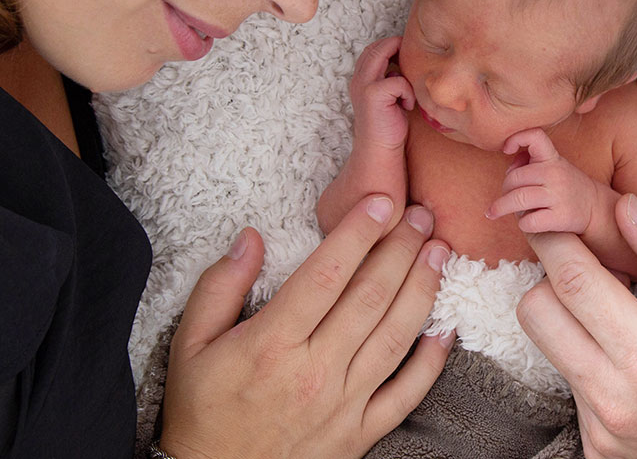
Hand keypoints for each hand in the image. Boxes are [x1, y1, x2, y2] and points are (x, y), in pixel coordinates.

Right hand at [161, 195, 454, 458]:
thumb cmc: (201, 411)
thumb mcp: (189, 345)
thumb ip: (219, 287)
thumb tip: (251, 238)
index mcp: (270, 344)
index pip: (326, 275)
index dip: (358, 233)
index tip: (381, 201)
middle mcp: (313, 371)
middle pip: (369, 298)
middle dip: (400, 249)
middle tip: (420, 215)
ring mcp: (342, 404)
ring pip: (394, 338)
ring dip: (422, 290)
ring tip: (438, 252)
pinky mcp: (359, 433)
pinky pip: (405, 394)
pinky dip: (431, 361)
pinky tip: (446, 328)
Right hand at [350, 36, 415, 150]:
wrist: (380, 150)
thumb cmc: (388, 125)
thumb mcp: (388, 97)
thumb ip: (389, 79)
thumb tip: (401, 66)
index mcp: (360, 79)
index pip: (371, 50)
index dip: (388, 44)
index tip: (406, 49)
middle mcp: (358, 79)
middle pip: (375, 47)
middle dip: (395, 45)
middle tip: (413, 53)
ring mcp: (364, 85)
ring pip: (382, 54)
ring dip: (402, 62)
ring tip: (409, 82)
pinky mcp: (373, 94)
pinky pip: (398, 81)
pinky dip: (408, 91)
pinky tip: (407, 106)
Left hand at [488, 128, 602, 233]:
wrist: (595, 208)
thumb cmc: (565, 186)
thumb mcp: (552, 167)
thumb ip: (528, 163)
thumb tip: (509, 169)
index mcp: (552, 158)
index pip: (535, 136)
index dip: (516, 138)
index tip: (506, 150)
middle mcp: (555, 174)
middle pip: (515, 178)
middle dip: (503, 190)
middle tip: (501, 199)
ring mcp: (559, 195)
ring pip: (518, 199)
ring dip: (501, 208)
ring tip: (494, 213)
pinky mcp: (561, 218)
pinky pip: (529, 221)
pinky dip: (522, 223)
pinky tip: (524, 223)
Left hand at [518, 194, 636, 458]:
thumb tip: (626, 209)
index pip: (575, 283)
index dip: (554, 238)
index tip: (549, 211)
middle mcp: (617, 404)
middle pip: (537, 314)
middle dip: (551, 274)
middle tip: (593, 259)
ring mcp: (603, 433)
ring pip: (550, 348)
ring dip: (573, 318)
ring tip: (624, 311)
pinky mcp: (599, 449)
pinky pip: (572, 384)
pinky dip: (591, 358)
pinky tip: (634, 356)